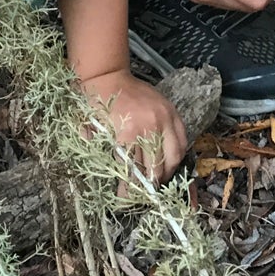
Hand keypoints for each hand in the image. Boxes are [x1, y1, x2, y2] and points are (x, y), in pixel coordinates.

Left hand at [81, 69, 186, 184]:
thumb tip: (113, 181)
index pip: (133, 172)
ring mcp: (164, 118)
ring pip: (174, 155)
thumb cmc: (96, 103)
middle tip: (145, 193)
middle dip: (151, 185)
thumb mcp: (92, 131)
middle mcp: (149, 127)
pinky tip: (169, 160)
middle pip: (157, 167)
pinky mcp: (171, 110)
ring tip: (159, 179)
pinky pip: (182, 138)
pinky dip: (178, 152)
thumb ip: (102, 154)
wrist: (107, 74)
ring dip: (168, 171)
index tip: (126, 201)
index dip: (130, 191)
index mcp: (128, 134)